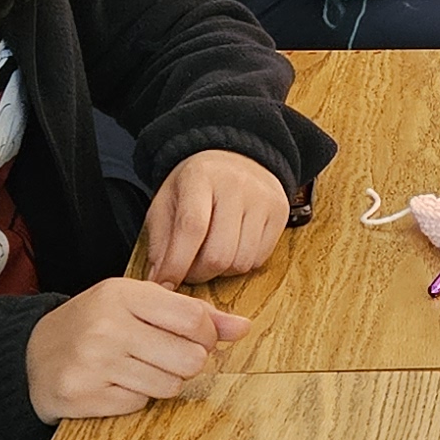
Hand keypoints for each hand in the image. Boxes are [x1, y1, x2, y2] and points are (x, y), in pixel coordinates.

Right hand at [26, 274, 248, 419]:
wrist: (31, 356)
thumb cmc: (93, 324)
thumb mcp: (136, 303)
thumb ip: (192, 312)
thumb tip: (244, 328)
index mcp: (122, 294)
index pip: (194, 319)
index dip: (209, 335)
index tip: (199, 339)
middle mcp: (107, 327)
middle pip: (189, 358)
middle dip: (188, 362)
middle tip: (168, 356)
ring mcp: (93, 364)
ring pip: (169, 385)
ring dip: (163, 381)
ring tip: (139, 367)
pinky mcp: (84, 397)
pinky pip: (139, 404)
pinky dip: (137, 397)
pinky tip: (117, 383)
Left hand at [142, 147, 290, 284]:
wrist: (233, 157)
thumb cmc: (196, 185)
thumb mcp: (166, 201)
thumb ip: (160, 240)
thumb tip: (160, 279)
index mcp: (200, 176)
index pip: (192, 227)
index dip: (177, 263)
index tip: (166, 283)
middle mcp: (236, 185)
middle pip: (218, 254)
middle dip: (198, 274)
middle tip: (188, 270)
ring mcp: (262, 199)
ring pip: (240, 262)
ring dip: (220, 271)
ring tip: (210, 255)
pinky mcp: (280, 212)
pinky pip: (259, 260)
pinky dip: (241, 264)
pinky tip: (231, 248)